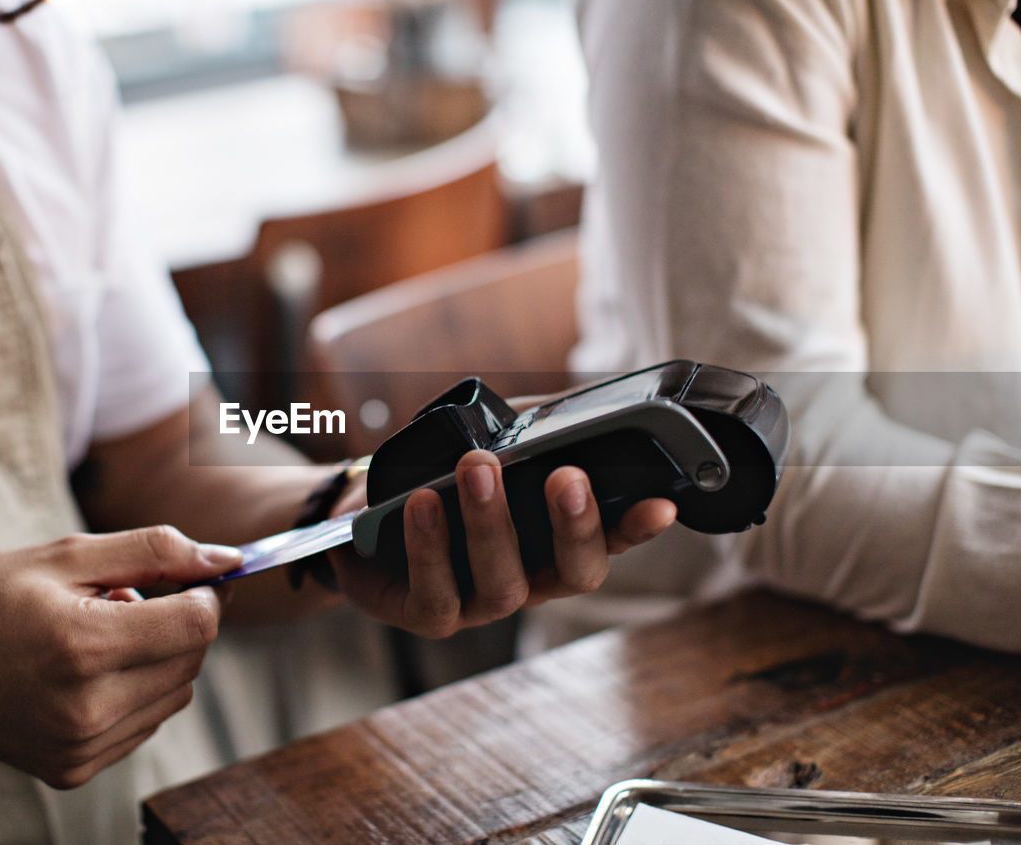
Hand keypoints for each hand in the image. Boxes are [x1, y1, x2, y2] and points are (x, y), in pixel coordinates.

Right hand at [0, 527, 240, 787]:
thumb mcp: (69, 554)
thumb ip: (156, 551)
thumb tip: (228, 559)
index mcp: (84, 646)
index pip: (197, 623)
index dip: (205, 593)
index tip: (189, 576)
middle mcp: (87, 708)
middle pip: (192, 659)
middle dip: (181, 622)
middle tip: (129, 599)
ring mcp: (81, 747)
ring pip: (176, 694)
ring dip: (160, 658)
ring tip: (101, 636)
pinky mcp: (74, 769)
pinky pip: (145, 723)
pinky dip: (136, 692)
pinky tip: (89, 672)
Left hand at [328, 449, 674, 637]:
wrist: (358, 509)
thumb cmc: (439, 473)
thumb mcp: (492, 443)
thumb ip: (538, 429)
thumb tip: (584, 406)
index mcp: (553, 541)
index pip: (609, 539)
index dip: (637, 528)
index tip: (662, 503)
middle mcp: (529, 579)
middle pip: (572, 572)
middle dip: (574, 525)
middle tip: (566, 475)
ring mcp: (480, 603)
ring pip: (503, 584)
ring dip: (492, 524)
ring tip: (477, 468)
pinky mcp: (428, 614)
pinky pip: (437, 595)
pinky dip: (431, 548)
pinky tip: (423, 504)